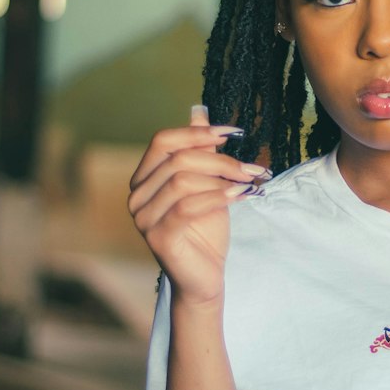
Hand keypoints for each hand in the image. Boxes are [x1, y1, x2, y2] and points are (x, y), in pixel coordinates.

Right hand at [126, 105, 270, 304]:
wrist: (206, 278)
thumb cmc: (206, 231)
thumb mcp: (207, 184)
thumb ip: (200, 150)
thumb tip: (199, 111)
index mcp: (144, 179)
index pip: (163, 141)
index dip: (197, 133)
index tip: (234, 134)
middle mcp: (136, 197)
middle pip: (178, 159)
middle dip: (220, 159)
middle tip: (253, 167)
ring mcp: (143, 218)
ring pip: (182, 180)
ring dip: (223, 177)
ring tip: (251, 182)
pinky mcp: (158, 237)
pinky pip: (187, 206)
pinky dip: (218, 197)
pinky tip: (243, 196)